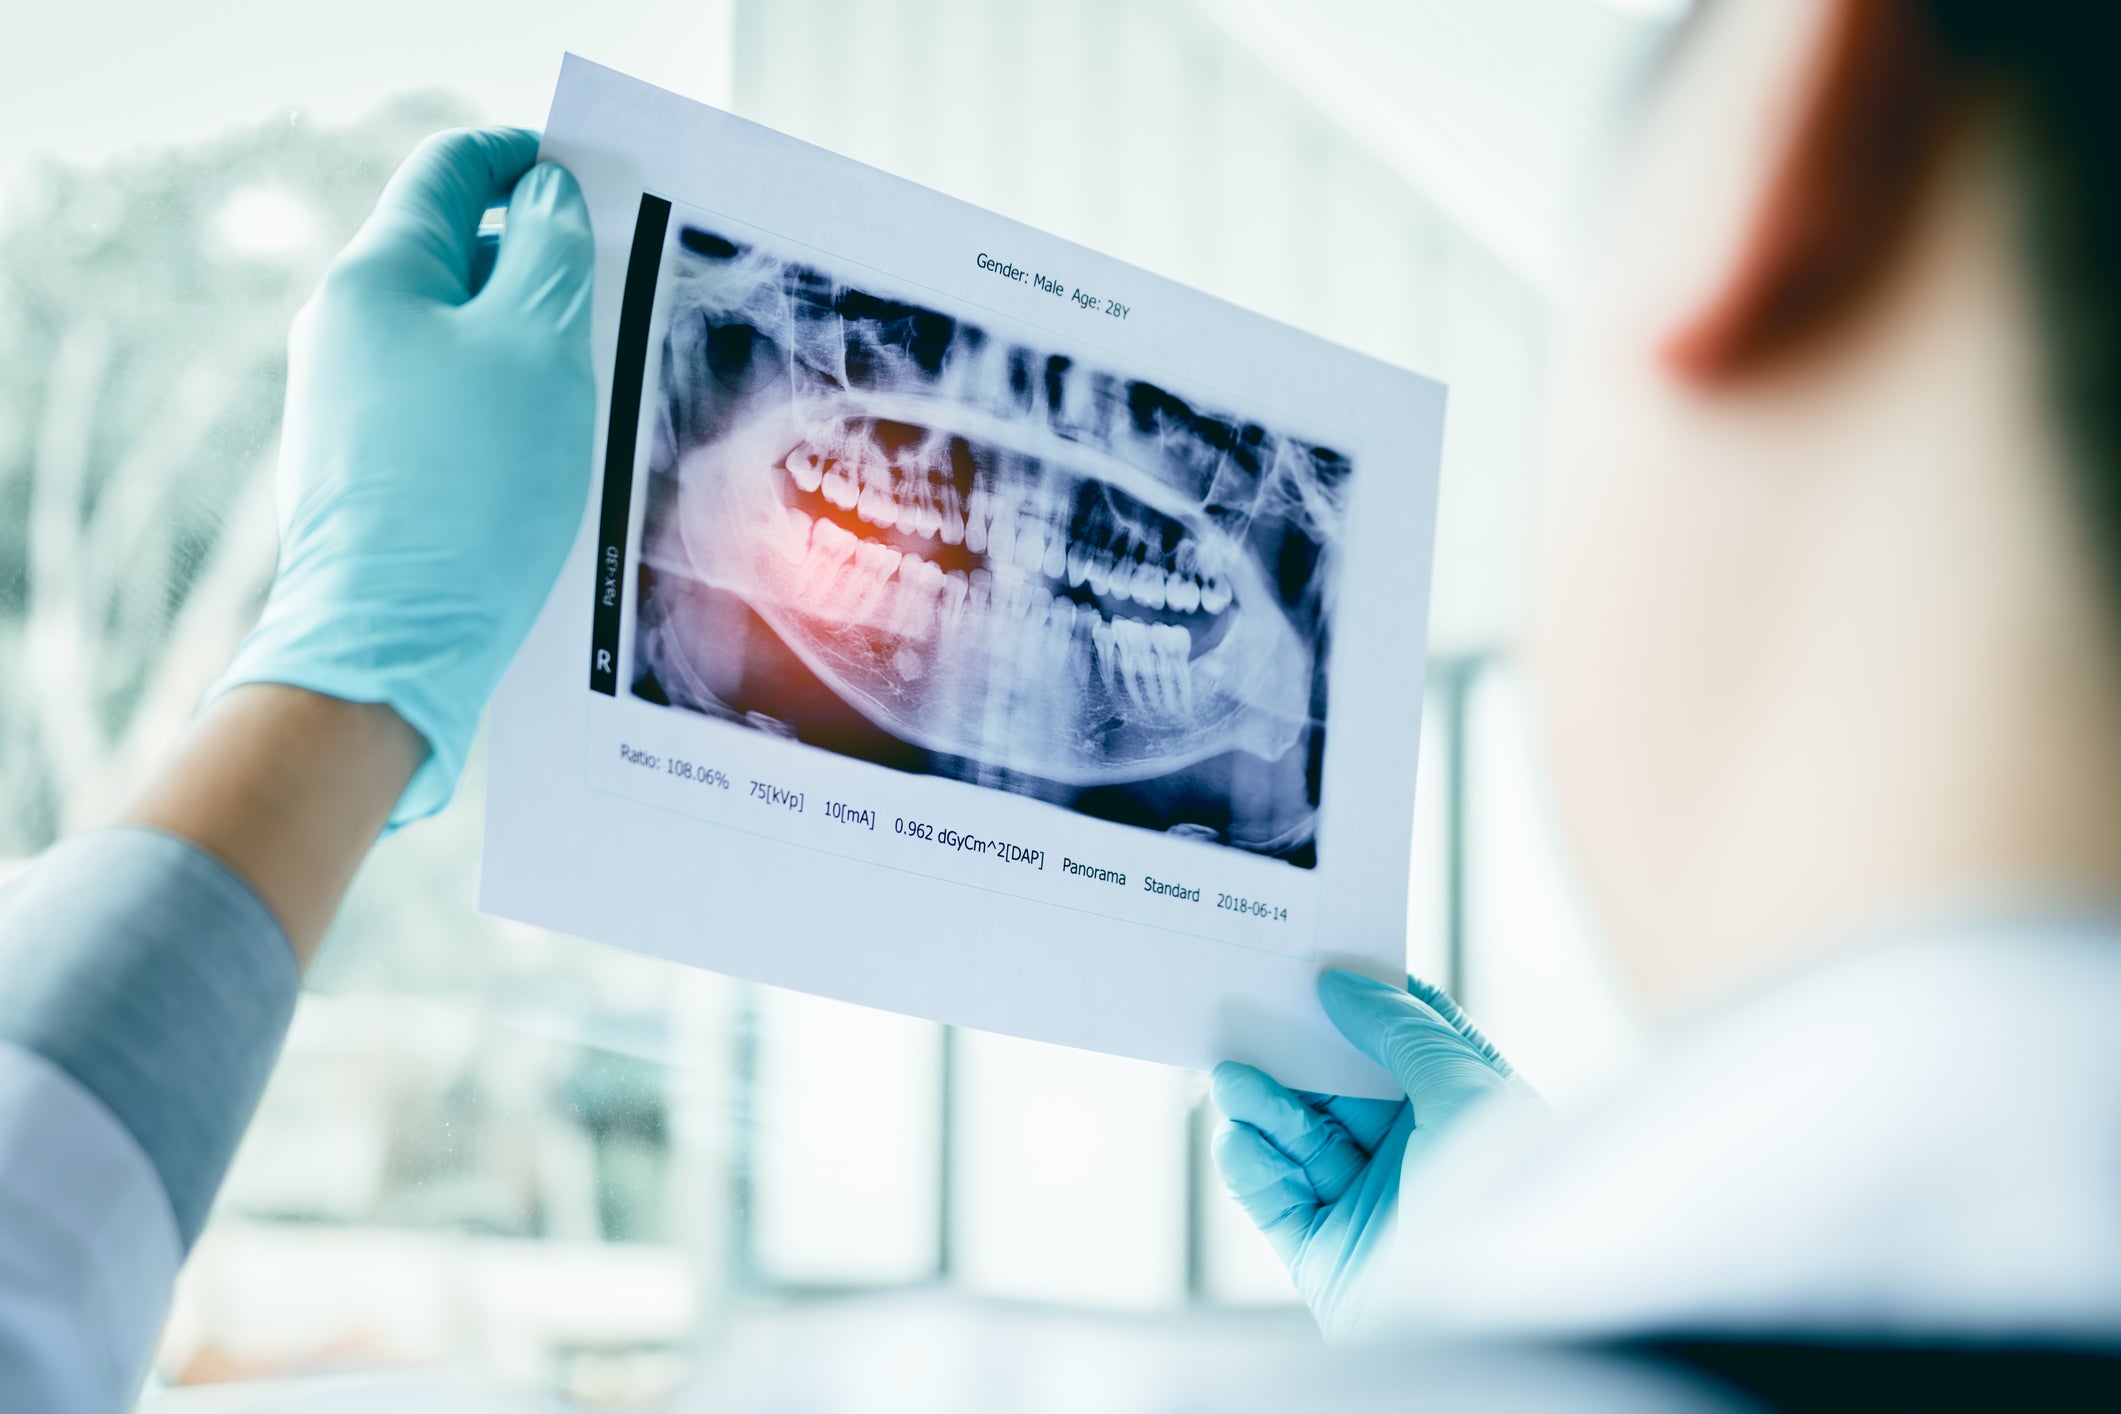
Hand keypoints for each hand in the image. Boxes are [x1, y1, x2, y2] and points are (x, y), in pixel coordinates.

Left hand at [212, 127, 594, 824]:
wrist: (394, 647)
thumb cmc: (472, 493)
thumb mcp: (540, 348)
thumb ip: (551, 255)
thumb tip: (545, 200)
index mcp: (376, 280)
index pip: (450, 171)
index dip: (523, 159)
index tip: (586, 174)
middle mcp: (345, 335)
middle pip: (452, 257)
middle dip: (537, 264)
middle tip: (619, 289)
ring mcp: (348, 410)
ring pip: (453, 342)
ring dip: (527, 348)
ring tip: (601, 383)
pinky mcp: (366, 478)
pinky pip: (445, 413)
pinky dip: (502, 410)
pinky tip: (554, 455)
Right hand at [1212, 970, 1536, 1338]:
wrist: (1489, 1333)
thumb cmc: (1501, 1208)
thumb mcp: (1465, 1093)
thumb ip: (1402, 1031)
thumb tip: (1344, 983)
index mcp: (1467, 1111)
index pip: (1411, 1037)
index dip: (1365, 997)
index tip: (1316, 959)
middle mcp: (1420, 1155)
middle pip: (1341, 1083)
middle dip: (1295, 1049)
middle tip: (1246, 1007)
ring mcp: (1369, 1205)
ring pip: (1300, 1135)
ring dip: (1263, 1103)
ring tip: (1231, 1076)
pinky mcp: (1325, 1254)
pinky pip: (1274, 1197)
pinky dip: (1250, 1165)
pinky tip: (1239, 1139)